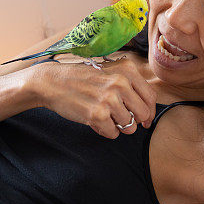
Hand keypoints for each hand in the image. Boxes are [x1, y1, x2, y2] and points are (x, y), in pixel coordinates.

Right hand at [29, 57, 157, 138]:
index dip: (150, 112)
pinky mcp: (97, 114)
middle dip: (133, 121)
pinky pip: (113, 133)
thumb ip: (130, 86)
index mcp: (127, 70)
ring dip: (117, 126)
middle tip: (119, 118)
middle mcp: (121, 82)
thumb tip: (148, 112)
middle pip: (143, 114)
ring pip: (129, 126)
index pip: (150, 97)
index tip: (145, 120)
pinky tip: (95, 121)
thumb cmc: (82, 79)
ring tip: (103, 116)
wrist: (53, 82)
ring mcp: (109, 98)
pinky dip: (105, 131)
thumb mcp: (110, 72)